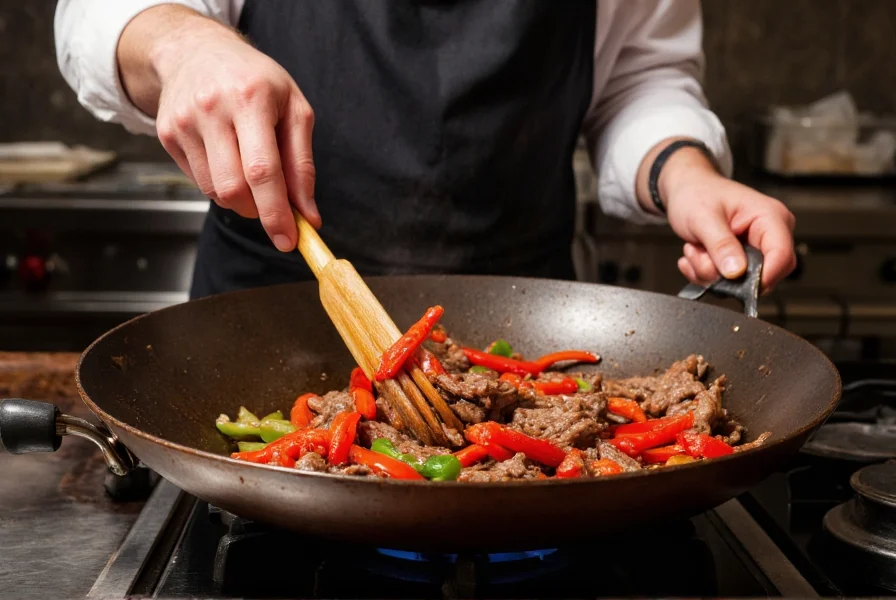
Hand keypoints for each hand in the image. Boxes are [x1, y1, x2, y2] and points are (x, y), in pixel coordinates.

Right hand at [118, 6, 318, 251]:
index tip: (289, 240)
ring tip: (251, 173)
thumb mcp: (293, 109)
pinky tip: (227, 160)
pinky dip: (220, 186)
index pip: (263, 171)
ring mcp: (184, 122)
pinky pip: (198, 182)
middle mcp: (212, 109)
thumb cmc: (255, 80)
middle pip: (234, 188)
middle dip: (259, 211)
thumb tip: (309, 215)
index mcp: (251, 98)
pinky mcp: (165, 134)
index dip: (276, 213)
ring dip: (241, 200)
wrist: (196, 50)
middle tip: (274, 209)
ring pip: (215, 191)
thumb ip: (302, 164)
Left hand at [658, 147, 796, 291]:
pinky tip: (695, 254)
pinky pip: (727, 282)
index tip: (735, 283)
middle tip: (700, 254)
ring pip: (740, 282)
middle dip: (726, 274)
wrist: (685, 189)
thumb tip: (736, 271)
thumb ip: (720, 244)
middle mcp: (769, 234)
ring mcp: (755, 249)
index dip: (763, 276)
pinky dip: (705, 274)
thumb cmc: (697, 193)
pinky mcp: (742, 261)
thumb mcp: (703, 217)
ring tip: (695, 249)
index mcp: (770, 217)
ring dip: (709, 272)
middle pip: (763, 274)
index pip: (782, 256)